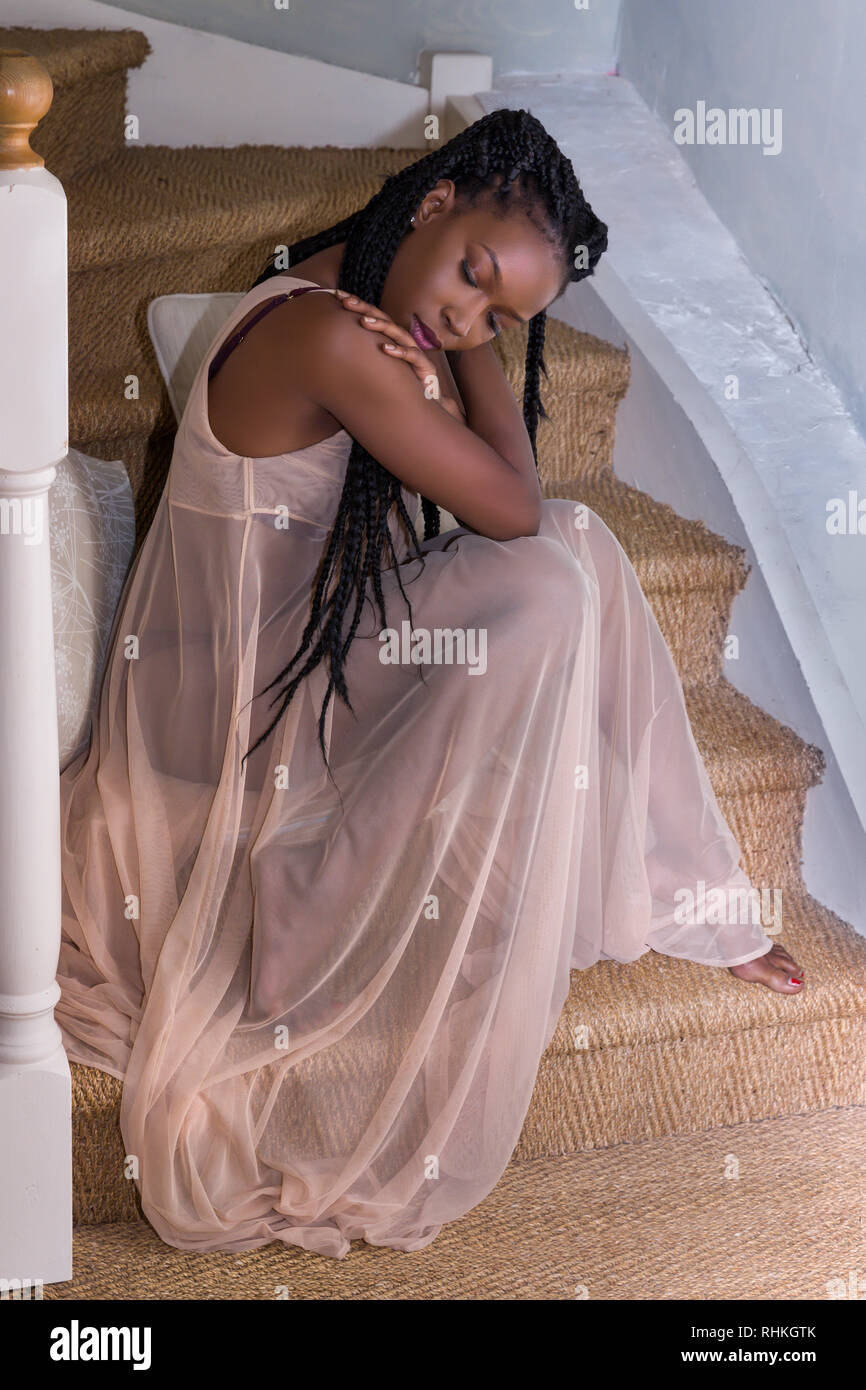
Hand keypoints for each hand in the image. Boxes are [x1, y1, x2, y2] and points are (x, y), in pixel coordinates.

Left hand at [334, 290, 465, 420]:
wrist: (426, 404)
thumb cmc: (399, 386)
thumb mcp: (377, 369)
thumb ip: (362, 358)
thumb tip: (333, 351)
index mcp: (391, 340)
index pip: (373, 317)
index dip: (357, 305)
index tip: (338, 296)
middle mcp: (403, 342)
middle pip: (383, 319)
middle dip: (364, 309)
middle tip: (345, 301)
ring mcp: (414, 353)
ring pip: (397, 333)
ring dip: (380, 326)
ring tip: (363, 322)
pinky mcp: (424, 367)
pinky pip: (412, 356)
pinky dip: (399, 352)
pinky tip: (385, 349)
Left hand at [728, 941, 804, 992]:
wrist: (728, 937)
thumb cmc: (743, 957)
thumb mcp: (762, 972)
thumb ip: (779, 979)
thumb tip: (799, 986)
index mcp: (773, 960)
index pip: (788, 967)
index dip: (794, 973)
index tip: (802, 980)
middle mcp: (769, 953)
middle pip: (784, 958)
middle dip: (792, 965)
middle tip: (799, 971)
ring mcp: (760, 946)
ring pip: (776, 950)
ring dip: (783, 955)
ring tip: (787, 959)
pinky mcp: (749, 940)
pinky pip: (763, 943)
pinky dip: (769, 947)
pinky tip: (766, 947)